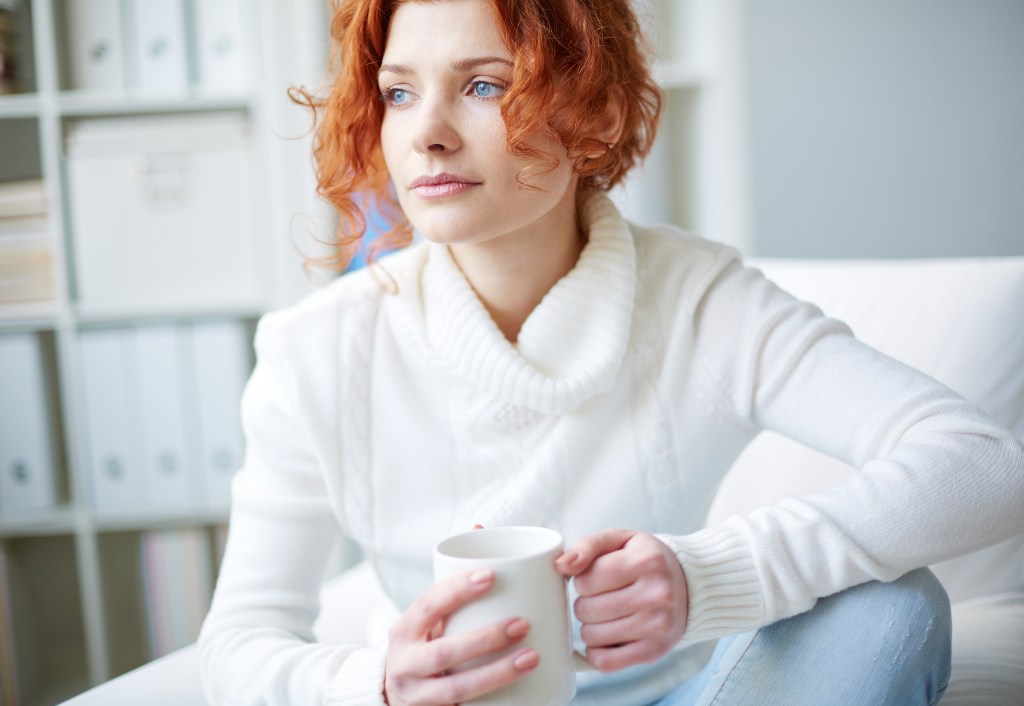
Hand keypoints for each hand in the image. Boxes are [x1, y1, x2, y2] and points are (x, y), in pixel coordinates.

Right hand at [383, 568, 538, 704]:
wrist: (391, 695)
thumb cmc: (421, 644)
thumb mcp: (427, 616)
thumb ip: (452, 580)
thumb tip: (479, 528)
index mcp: (405, 629)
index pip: (428, 605)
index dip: (457, 590)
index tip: (491, 575)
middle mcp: (406, 663)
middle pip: (444, 652)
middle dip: (485, 639)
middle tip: (523, 623)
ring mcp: (418, 695)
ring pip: (456, 689)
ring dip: (496, 674)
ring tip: (532, 658)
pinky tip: (522, 700)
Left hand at [555, 529, 687, 672]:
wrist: (690, 586)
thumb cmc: (646, 560)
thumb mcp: (619, 541)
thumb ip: (588, 545)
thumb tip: (561, 565)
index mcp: (647, 561)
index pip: (587, 579)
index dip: (581, 580)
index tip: (594, 578)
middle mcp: (657, 594)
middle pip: (587, 609)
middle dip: (584, 604)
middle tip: (600, 598)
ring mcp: (658, 626)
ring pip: (592, 636)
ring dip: (589, 627)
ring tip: (605, 615)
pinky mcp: (654, 651)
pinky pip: (605, 662)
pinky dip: (596, 652)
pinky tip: (605, 638)